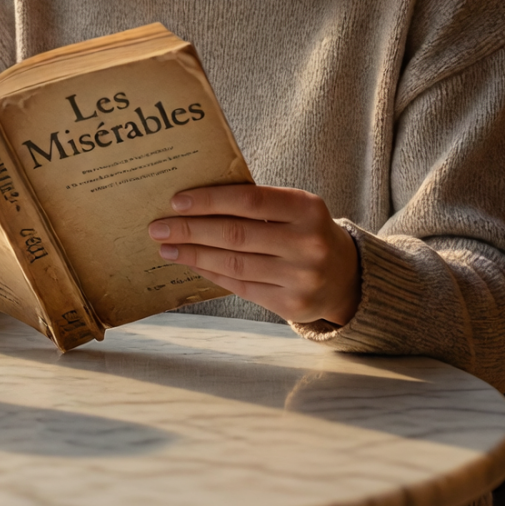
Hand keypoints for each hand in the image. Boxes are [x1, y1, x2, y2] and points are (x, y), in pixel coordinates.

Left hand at [149, 184, 359, 326]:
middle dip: (191, 230)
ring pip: (234, 264)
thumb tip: (194, 202)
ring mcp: (301, 277)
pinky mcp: (291, 305)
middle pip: (236, 235)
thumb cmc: (306, 232)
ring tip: (167, 248)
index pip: (250, 200)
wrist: (345, 276)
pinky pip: (240, 286)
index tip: (176, 201)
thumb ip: (256, 204)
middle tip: (158, 227)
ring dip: (194, 255)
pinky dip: (211, 273)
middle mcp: (307, 243)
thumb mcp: (294, 209)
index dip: (210, 201)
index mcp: (308, 208)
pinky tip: (191, 264)